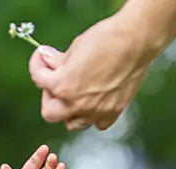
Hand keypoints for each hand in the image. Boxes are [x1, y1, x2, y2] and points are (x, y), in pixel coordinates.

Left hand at [28, 15, 151, 130]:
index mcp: (63, 86)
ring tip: (76, 96)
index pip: (38, 80)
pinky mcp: (112, 113)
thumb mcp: (75, 47)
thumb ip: (58, 61)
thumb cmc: (107, 38)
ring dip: (70, 111)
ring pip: (72, 123)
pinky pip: (97, 123)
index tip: (41, 58)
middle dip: (50, 97)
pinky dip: (93, 115)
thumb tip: (47, 61)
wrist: (138, 39)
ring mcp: (95, 112)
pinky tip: (96, 102)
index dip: (37, 65)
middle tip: (55, 84)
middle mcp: (76, 105)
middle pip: (50, 113)